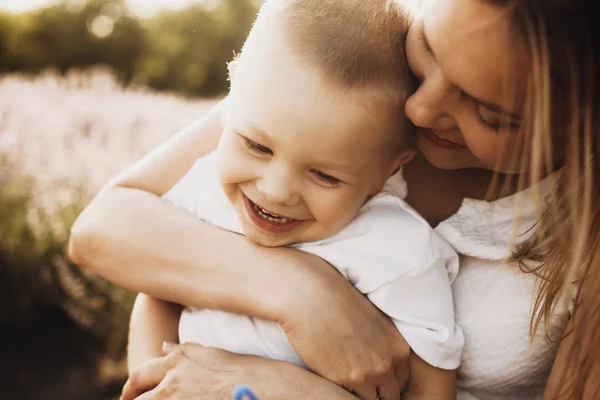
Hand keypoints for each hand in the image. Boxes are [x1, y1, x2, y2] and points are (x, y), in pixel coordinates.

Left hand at [121, 343, 258, 399]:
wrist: (265, 387)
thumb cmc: (244, 368)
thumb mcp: (211, 353)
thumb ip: (184, 351)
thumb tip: (164, 347)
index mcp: (177, 360)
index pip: (139, 375)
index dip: (130, 388)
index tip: (129, 395)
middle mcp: (172, 381)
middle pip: (138, 397)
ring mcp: (178, 399)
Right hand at [280, 266, 409, 399]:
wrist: (310, 295)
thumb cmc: (338, 299)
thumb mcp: (374, 319)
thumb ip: (385, 344)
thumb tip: (381, 361)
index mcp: (399, 348)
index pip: (402, 381)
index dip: (387, 381)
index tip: (375, 379)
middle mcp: (387, 364)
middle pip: (389, 395)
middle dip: (377, 391)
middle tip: (360, 381)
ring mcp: (366, 375)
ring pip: (369, 399)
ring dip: (359, 393)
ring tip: (345, 378)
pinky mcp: (342, 380)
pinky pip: (346, 397)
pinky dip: (341, 392)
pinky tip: (333, 376)